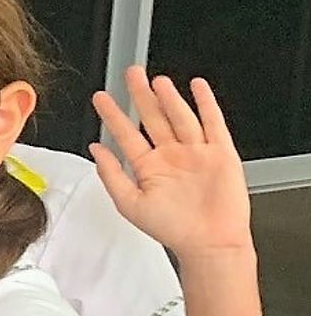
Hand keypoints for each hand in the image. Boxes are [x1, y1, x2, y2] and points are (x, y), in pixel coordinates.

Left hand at [90, 68, 254, 260]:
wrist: (209, 242)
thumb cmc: (172, 229)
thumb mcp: (129, 203)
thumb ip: (111, 175)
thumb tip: (95, 150)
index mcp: (148, 167)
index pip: (126, 134)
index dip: (113, 115)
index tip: (100, 97)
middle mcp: (171, 155)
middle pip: (153, 117)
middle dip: (141, 95)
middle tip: (130, 73)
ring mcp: (195, 151)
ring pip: (179, 116)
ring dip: (168, 97)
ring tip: (156, 80)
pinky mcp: (220, 152)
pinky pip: (213, 122)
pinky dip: (206, 103)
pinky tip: (197, 87)